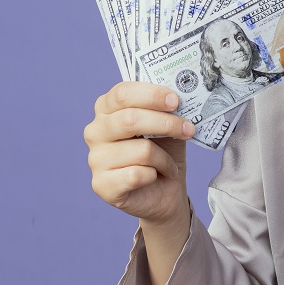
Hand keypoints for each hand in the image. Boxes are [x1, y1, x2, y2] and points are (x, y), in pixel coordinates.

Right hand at [84, 81, 194, 228]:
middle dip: (166, 123)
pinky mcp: (101, 185)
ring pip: (141, 150)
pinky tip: (155, 176)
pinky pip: (136, 174)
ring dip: (165, 158)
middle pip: (130, 119)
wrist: (165, 191)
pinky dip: (155, 175)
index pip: (122, 93)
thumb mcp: (168, 124)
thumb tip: (178, 95)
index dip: (151, 95)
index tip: (176, 101)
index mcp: (107, 109)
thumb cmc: (163, 151)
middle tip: (188, 129)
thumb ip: (166, 107)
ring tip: (169, 163)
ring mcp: (95, 159)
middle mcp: (95, 131)